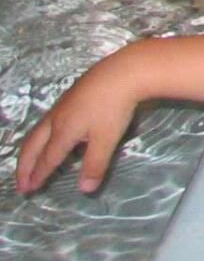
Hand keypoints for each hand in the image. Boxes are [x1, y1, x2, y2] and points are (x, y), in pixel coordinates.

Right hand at [16, 46, 147, 193]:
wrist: (125, 70)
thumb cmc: (115, 107)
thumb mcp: (107, 139)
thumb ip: (95, 164)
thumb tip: (85, 190)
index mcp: (63, 132)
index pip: (47, 159)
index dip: (38, 175)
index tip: (29, 189)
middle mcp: (57, 118)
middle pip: (34, 146)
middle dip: (25, 166)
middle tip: (21, 183)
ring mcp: (64, 104)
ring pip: (39, 130)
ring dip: (31, 150)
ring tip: (29, 161)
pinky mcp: (73, 92)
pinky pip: (50, 119)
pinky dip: (42, 134)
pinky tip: (55, 133)